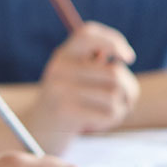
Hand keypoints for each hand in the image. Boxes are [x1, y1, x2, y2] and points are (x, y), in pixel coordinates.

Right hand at [29, 23, 139, 146]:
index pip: (88, 34)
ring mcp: (60, 89)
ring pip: (114, 94)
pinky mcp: (66, 112)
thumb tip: (123, 61)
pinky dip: (112, 120)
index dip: (113, 40)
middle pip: (114, 72)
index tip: (129, 59)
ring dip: (122, 107)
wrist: (36, 132)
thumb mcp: (75, 78)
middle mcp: (59, 68)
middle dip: (129, 88)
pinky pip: (108, 113)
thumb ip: (96, 66)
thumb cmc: (66, 103)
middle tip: (128, 100)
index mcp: (62, 55)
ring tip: (111, 113)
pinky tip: (99, 123)